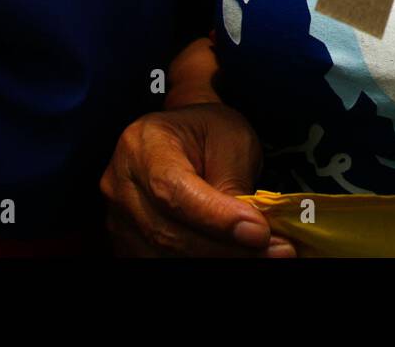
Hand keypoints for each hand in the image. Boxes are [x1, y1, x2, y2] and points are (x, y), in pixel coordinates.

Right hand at [100, 103, 293, 256]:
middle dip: (225, 248)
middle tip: (276, 251)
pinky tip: (235, 257)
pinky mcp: (127, 243)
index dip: (215, 217)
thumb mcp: (231, 140)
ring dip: (218, 260)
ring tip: (265, 256)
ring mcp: (118, 218)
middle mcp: (120, 184)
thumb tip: (249, 232)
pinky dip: (202, 263)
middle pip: (167, 232)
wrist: (185, 135)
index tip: (258, 232)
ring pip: (165, 256)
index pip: (173, 190)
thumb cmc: (209, 131)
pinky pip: (162, 262)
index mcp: (143, 145)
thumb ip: (233, 183)